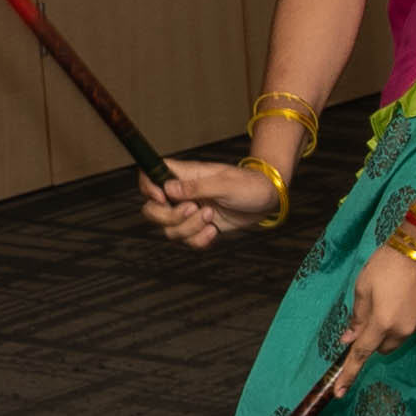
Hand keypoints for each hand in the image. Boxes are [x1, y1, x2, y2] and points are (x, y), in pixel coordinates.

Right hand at [144, 155, 278, 248]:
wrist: (268, 200)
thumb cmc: (249, 185)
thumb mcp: (225, 183)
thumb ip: (196, 187)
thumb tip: (168, 188)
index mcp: (184, 176)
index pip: (149, 175)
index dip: (148, 187)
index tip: (162, 197)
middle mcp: (181, 195)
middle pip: (151, 209)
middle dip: (168, 216)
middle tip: (193, 209)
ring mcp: (189, 212)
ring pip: (168, 229)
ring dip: (188, 228)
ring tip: (211, 216)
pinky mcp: (199, 227)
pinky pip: (187, 240)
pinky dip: (199, 240)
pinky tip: (215, 230)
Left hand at [340, 241, 415, 365]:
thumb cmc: (389, 264)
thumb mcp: (363, 286)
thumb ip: (357, 316)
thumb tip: (350, 337)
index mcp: (381, 323)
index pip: (361, 354)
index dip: (349, 374)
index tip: (339, 393)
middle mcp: (403, 329)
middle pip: (383, 348)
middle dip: (374, 339)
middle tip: (371, 314)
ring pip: (399, 337)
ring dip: (391, 327)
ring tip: (392, 298)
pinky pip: (414, 324)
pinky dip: (406, 317)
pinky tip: (407, 295)